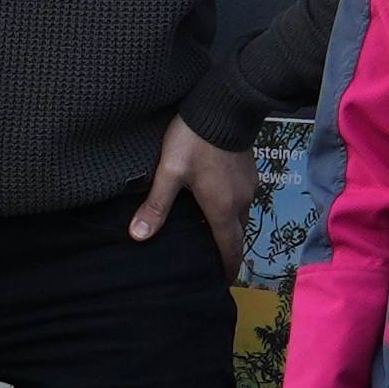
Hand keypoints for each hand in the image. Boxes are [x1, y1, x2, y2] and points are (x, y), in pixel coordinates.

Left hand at [129, 113, 252, 266]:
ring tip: (216, 235)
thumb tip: (139, 236)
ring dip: (232, 229)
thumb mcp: (169, 173)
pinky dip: (234, 209)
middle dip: (229, 251)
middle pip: (238, 235)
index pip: (229, 248)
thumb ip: (156, 205)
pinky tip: (219, 203)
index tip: (224, 281)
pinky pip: (244, 198)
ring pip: (243, 216)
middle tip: (216, 262)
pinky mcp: (250, 170)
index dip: (227, 268)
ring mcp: (249, 185)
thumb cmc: (194, 140)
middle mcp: (242, 201)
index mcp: (223, 208)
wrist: (223, 106)